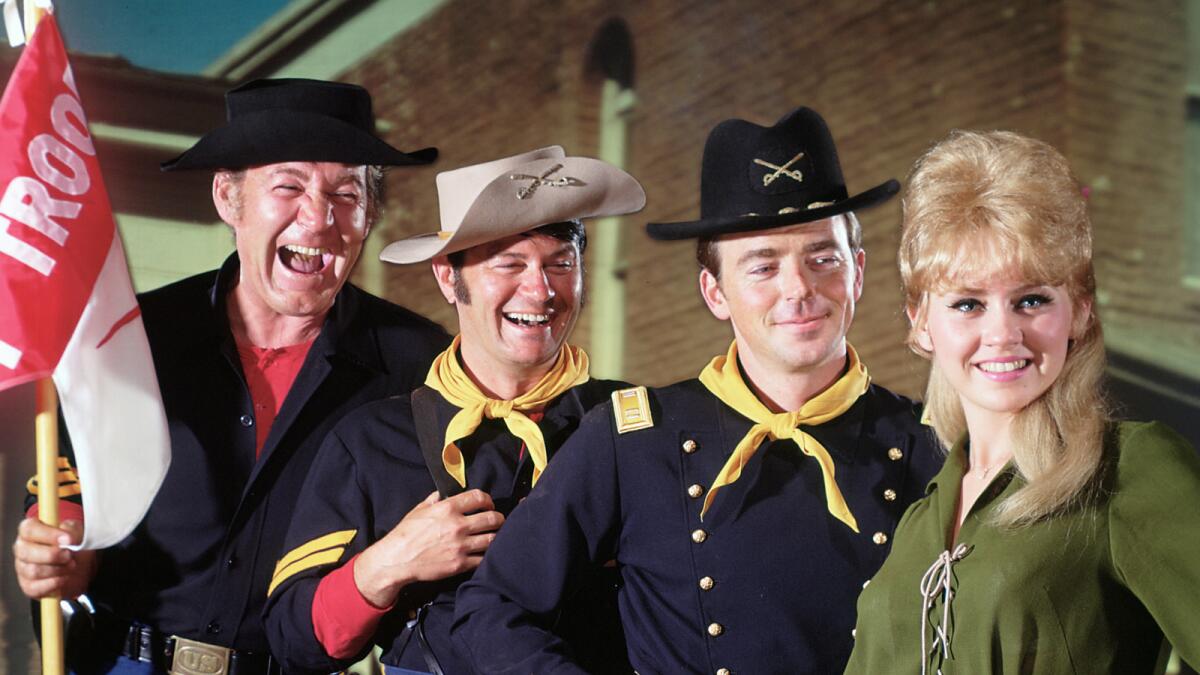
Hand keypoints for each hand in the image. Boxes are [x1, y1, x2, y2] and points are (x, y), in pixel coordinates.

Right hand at [13, 518, 97, 599]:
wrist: (79, 563)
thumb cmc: (72, 543)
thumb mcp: (77, 531)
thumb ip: (72, 531)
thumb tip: (68, 539)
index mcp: (30, 529)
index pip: (29, 530)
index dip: (49, 535)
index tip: (68, 540)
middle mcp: (21, 548)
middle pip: (27, 552)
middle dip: (53, 555)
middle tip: (69, 555)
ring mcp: (22, 568)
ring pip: (33, 571)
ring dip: (57, 569)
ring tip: (71, 565)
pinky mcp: (27, 585)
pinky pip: (35, 588)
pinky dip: (54, 583)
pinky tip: (64, 577)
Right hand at [354, 490, 503, 607]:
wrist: (397, 560)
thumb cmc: (405, 534)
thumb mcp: (418, 511)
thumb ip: (433, 500)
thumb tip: (441, 493)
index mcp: (447, 509)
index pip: (479, 497)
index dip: (488, 499)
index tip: (488, 504)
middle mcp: (457, 525)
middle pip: (492, 518)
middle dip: (498, 519)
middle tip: (496, 521)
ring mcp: (460, 545)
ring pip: (492, 539)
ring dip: (495, 536)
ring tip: (493, 536)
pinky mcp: (460, 564)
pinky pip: (483, 559)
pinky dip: (486, 555)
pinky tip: (484, 553)